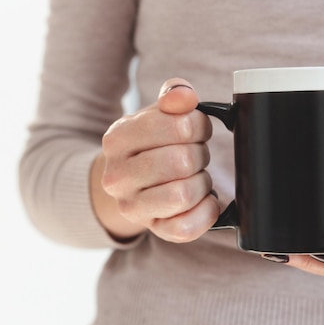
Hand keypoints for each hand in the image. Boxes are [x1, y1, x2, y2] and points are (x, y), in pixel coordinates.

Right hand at [91, 78, 219, 242]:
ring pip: (185, 194)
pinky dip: (206, 211)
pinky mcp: (152, 229)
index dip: (199, 126)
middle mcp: (117, 176)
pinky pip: (187, 226)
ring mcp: (132, 207)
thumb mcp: (158, 113)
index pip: (179, 126)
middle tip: (195, 155)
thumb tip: (185, 96)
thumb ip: (175, 95)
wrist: (128, 183)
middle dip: (200, 155)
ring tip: (194, 176)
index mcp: (118, 138)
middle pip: (184, 161)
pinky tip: (202, 199)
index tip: (195, 131)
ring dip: (202, 183)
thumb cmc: (151, 144)